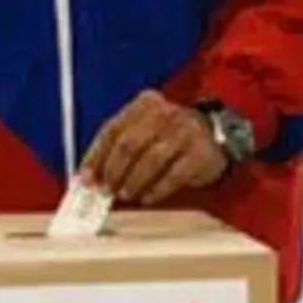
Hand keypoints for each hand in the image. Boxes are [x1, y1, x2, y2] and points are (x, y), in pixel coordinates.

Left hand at [80, 90, 229, 205]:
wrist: (216, 137)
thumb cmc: (169, 137)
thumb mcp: (144, 131)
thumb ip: (117, 148)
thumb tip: (88, 177)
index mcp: (145, 103)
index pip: (112, 129)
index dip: (96, 156)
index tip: (86, 179)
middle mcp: (165, 112)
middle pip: (129, 143)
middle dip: (114, 170)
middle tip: (106, 190)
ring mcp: (185, 131)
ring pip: (150, 160)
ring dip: (134, 181)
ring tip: (126, 195)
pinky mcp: (200, 152)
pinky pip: (173, 175)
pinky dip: (157, 189)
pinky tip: (147, 198)